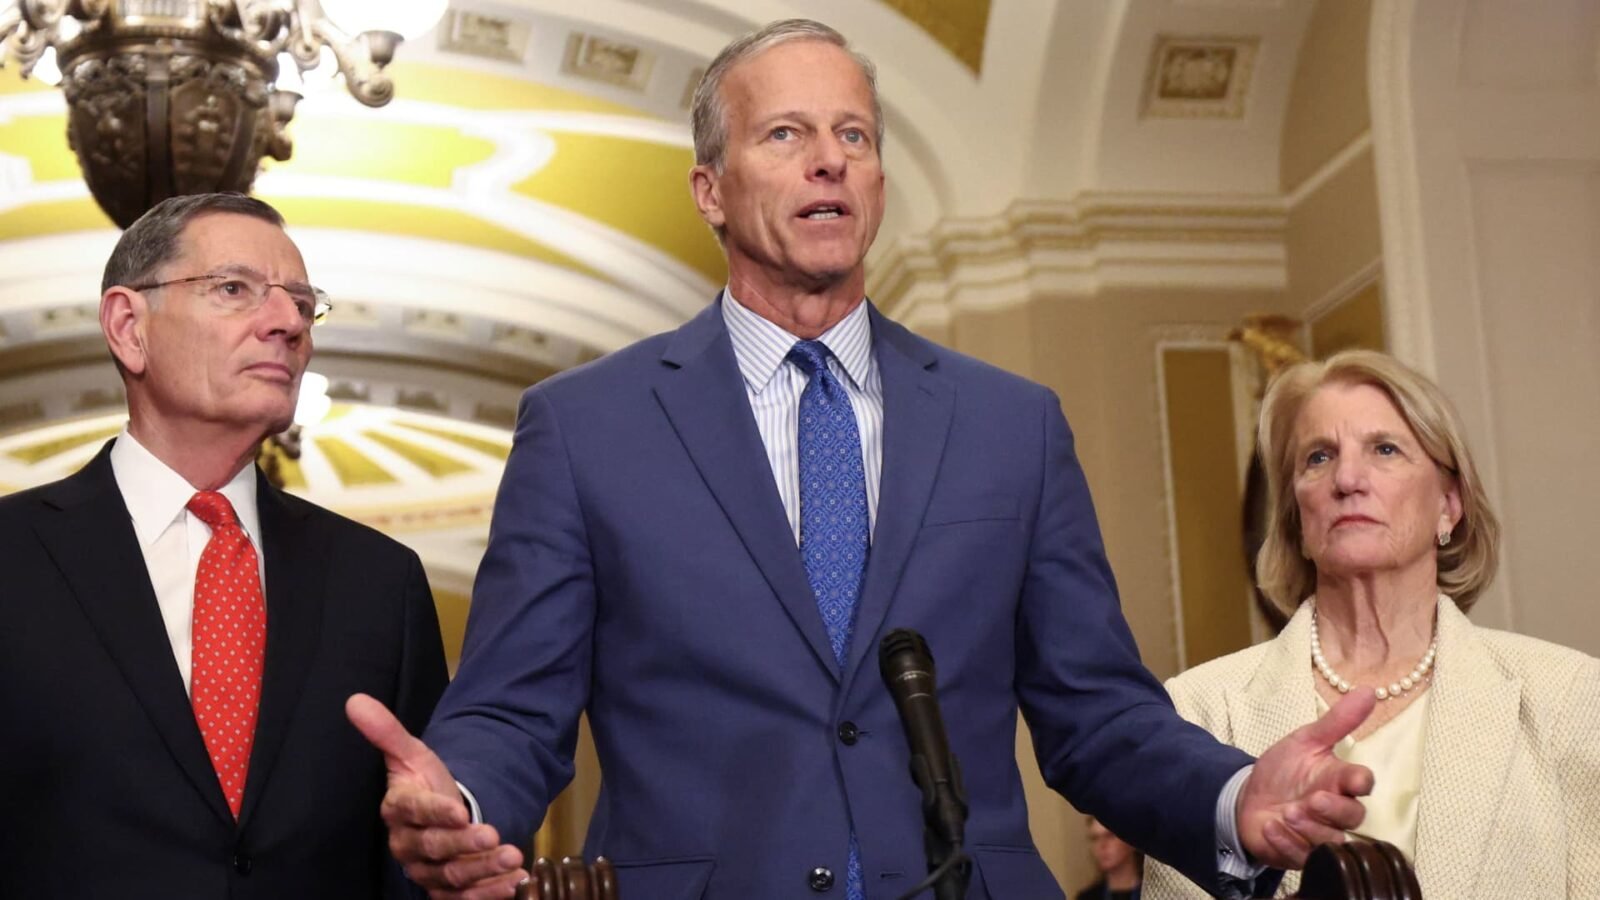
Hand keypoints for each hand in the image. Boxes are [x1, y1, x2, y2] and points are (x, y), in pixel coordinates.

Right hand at [347, 693, 526, 898]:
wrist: (443, 816)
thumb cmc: (427, 783)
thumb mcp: (412, 754)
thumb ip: (386, 731)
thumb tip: (355, 700)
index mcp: (398, 809)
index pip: (415, 812)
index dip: (436, 813)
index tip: (460, 812)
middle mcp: (408, 845)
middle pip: (434, 848)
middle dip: (465, 844)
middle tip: (494, 835)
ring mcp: (426, 871)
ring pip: (452, 876)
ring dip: (483, 869)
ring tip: (513, 858)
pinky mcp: (445, 890)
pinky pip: (463, 898)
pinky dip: (489, 893)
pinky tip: (514, 884)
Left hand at [1236, 689, 1377, 868]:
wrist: (1249, 797)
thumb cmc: (1284, 770)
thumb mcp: (1305, 740)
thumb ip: (1337, 721)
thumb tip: (1368, 691)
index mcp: (1339, 780)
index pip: (1362, 783)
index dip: (1361, 782)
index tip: (1356, 780)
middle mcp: (1335, 810)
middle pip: (1353, 817)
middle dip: (1334, 809)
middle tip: (1312, 799)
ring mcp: (1319, 833)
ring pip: (1330, 840)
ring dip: (1308, 827)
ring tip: (1286, 813)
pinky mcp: (1300, 853)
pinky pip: (1301, 856)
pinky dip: (1286, 842)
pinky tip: (1271, 827)